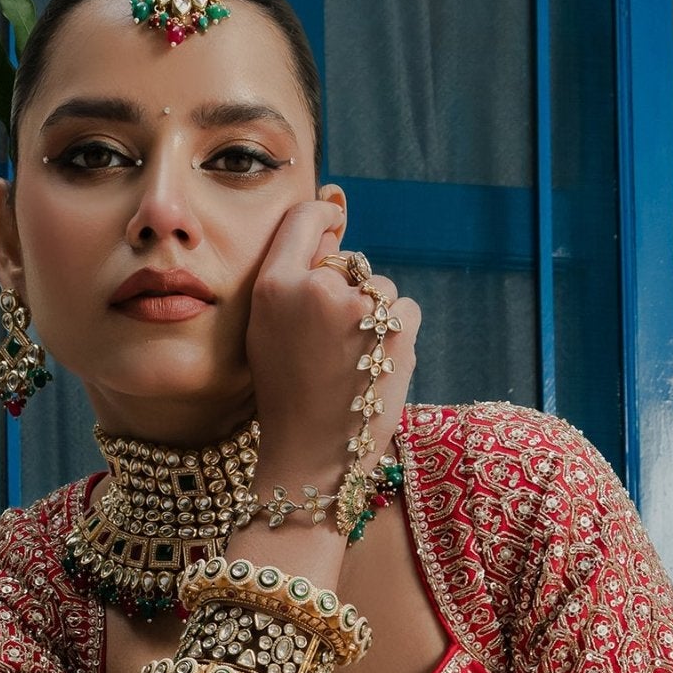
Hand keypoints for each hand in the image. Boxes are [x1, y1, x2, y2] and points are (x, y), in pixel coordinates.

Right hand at [244, 197, 417, 493]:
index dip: (325, 218)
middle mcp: (315, 287)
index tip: (334, 225)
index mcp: (274, 284)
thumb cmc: (287, 392)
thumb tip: (333, 229)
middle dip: (348, 289)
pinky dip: (398, 334)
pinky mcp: (397, 327)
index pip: (306, 218)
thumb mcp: (267, 329)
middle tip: (332, 340)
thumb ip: (291, 279)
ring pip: (380, 288)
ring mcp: (359, 307)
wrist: (311, 453)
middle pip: (348, 260)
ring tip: (352, 361)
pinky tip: (375, 366)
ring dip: (375, 315)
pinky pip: (405, 309)